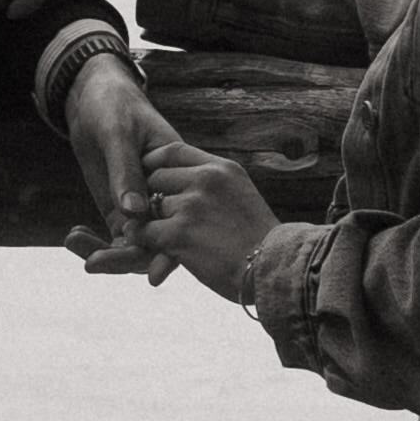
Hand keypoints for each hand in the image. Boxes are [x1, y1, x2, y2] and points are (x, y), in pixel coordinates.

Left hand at [58, 46, 172, 274]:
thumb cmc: (115, 107)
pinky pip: (115, 239)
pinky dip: (94, 243)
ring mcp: (142, 208)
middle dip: (127, 259)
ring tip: (74, 241)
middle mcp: (164, 198)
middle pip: (157, 241)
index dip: (171, 251)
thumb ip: (126, 173)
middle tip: (94, 263)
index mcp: (179, 176)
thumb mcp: (119, 135)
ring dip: (106, 253)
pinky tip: (73, 236)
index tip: (151, 275)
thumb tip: (134, 214)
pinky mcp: (120, 213)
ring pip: (134, 246)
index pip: (181, 221)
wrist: (93, 101)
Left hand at [132, 145, 281, 299]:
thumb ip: (213, 182)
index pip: (172, 151)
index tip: (148, 176)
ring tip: (163, 238)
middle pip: (156, 177)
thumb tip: (183, 179)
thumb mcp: (241, 194)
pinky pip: (146, 232)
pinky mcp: (180, 233)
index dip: (153, 163)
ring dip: (153, 223)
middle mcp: (205, 180)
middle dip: (152, 196)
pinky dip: (147, 242)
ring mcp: (191, 205)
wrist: (273, 270)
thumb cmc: (258, 239)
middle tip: (155, 215)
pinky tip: (155, 252)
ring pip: (151, 207)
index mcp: (221, 168)